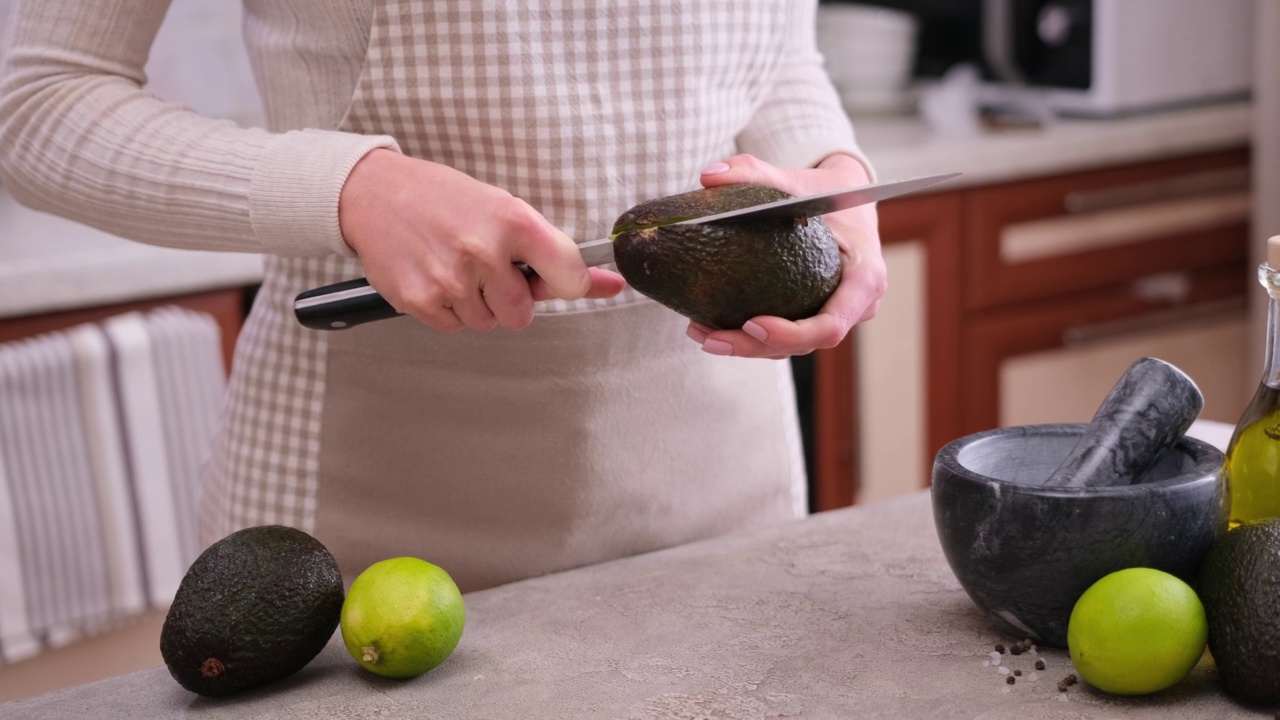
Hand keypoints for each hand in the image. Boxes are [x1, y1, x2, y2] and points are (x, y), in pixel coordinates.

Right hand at [338, 149, 626, 331]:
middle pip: (521, 314)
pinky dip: (448, 309)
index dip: (569, 286)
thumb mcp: (503, 208)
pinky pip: (454, 326)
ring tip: (455, 266)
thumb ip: (552, 252)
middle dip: (509, 299)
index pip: (569, 277)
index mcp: (514, 222)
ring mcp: (451, 279)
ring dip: (476, 303)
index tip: (556, 281)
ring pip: (486, 323)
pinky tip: (435, 275)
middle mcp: (484, 251)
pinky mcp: (421, 300)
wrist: (375, 193)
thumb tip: (609, 285)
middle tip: (487, 269)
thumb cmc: (445, 199)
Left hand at [687, 153, 884, 358]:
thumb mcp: (794, 180)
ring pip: (792, 347)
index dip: (792, 334)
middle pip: (806, 344)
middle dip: (755, 348)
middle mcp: (856, 306)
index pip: (831, 324)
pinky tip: (709, 325)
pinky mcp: (815, 318)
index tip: (752, 324)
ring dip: (745, 348)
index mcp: (864, 279)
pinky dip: (749, 338)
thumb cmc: (824, 191)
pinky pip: (785, 338)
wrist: (843, 198)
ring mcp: (837, 315)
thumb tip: (708, 176)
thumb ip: (754, 172)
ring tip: (700, 332)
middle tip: (710, 338)